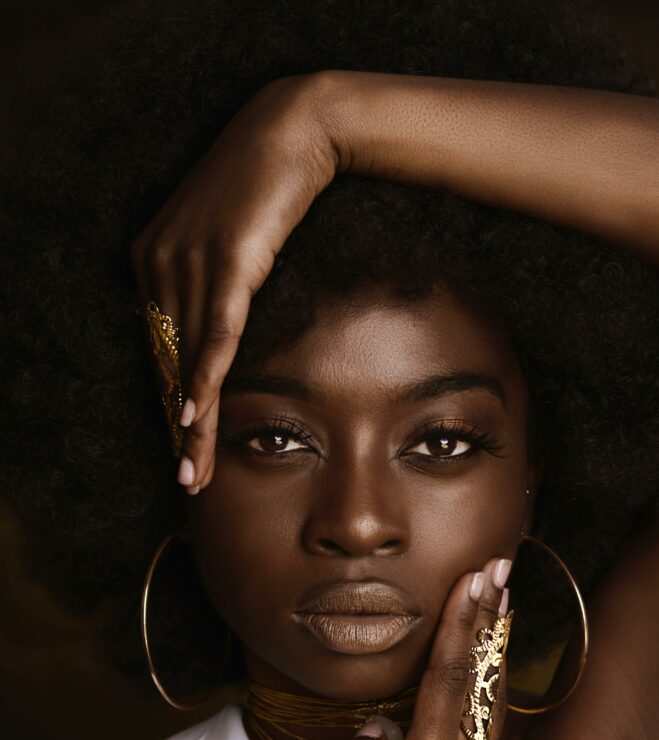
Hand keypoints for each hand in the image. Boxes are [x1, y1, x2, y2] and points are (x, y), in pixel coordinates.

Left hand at [130, 72, 338, 492]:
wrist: (294, 129)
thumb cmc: (267, 183)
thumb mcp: (230, 239)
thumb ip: (213, 282)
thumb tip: (219, 329)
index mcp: (152, 259)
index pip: (160, 350)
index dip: (171, 403)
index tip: (181, 446)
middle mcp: (159, 262)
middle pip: (167, 366)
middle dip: (178, 429)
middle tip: (187, 479)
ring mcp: (190, 261)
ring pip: (188, 362)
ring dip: (192, 424)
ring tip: (195, 472)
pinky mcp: (228, 262)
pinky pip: (215, 335)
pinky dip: (205, 381)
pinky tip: (195, 420)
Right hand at [316, 556, 511, 739]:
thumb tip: (373, 727)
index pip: (448, 678)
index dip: (460, 623)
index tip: (473, 579)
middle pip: (481, 678)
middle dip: (489, 619)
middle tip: (501, 569)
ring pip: (491, 700)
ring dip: (494, 646)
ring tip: (502, 604)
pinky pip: (489, 726)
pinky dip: (491, 684)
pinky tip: (490, 673)